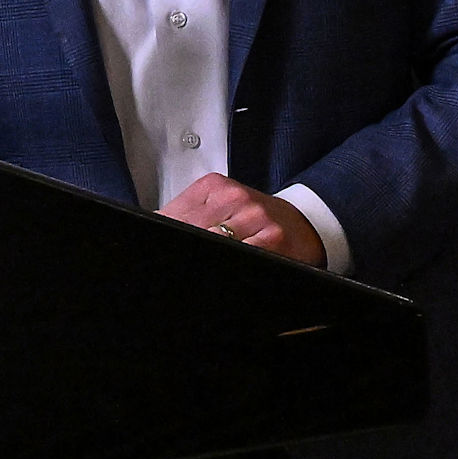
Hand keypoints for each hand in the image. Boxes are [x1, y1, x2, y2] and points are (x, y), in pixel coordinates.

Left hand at [157, 174, 320, 263]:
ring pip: (214, 242)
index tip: (154, 253)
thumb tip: (155, 227)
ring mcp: (254, 215)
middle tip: (169, 265)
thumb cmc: (253, 219)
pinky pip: (242, 254)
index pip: (173, 216)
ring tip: (187, 272)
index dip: (163, 235)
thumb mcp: (217, 205)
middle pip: (191, 230)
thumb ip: (185, 216)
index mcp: (213, 186)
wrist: (303, 222)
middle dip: (180, 249)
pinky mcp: (272, 237)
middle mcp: (234, 196)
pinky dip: (228, 264)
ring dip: (201, 257)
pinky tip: (224, 268)